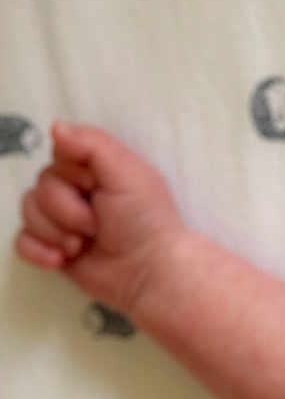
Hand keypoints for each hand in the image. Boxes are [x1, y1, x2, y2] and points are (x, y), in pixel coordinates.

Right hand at [14, 122, 186, 314]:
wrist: (149, 272)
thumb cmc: (146, 220)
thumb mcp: (128, 173)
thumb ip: (93, 145)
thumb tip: (56, 126)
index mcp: (95, 169)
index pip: (58, 155)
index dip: (72, 174)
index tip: (97, 187)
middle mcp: (75, 190)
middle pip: (40, 186)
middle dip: (68, 210)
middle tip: (98, 226)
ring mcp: (62, 220)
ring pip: (28, 212)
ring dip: (57, 232)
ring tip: (84, 245)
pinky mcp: (52, 247)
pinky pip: (21, 241)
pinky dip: (39, 251)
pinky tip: (63, 260)